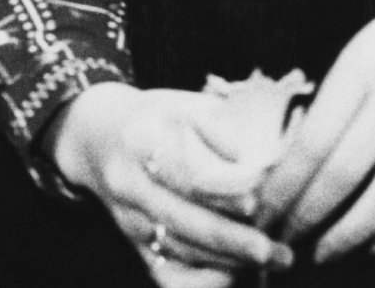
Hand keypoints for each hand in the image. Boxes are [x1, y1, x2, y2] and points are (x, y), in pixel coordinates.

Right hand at [45, 83, 295, 284]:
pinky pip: (166, 276)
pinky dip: (201, 282)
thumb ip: (220, 129)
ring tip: (274, 258)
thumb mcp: (185, 105)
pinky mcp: (135, 245)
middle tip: (275, 250)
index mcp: (142, 139)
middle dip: (232, 240)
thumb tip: (259, 166)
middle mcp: (129, 184)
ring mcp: (129, 220)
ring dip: (230, 261)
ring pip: (180, 251)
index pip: (181, 172)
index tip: (256, 201)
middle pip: (182, 220)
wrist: (99, 138)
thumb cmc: (157, 118)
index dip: (220, 191)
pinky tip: (234, 276)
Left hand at [253, 0, 374, 263]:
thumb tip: (284, 173)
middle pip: (345, 172)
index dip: (285, 187)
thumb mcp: (356, 56)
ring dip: (351, 233)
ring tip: (324, 251)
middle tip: (284, 243)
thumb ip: (329, 107)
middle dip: (307, 216)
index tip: (263, 216)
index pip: (313, 141)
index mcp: (362, 66)